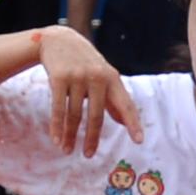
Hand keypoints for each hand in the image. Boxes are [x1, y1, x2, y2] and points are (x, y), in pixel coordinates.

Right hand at [36, 26, 139, 153]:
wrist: (58, 39)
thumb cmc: (84, 61)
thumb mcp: (102, 75)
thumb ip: (113, 98)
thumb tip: (125, 122)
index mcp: (112, 78)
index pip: (125, 104)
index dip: (133, 123)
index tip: (139, 141)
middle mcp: (97, 77)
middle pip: (96, 115)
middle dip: (91, 138)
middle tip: (88, 155)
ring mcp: (77, 77)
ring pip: (74, 114)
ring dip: (70, 135)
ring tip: (67, 149)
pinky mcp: (59, 77)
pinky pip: (58, 108)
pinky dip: (57, 126)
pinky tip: (56, 139)